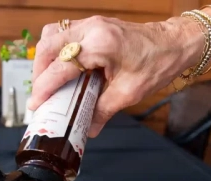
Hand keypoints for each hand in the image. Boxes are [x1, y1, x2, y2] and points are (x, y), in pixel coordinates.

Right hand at [27, 16, 201, 136]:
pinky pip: (64, 32)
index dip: (44, 88)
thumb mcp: (130, 93)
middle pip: (48, 46)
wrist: (175, 43)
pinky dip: (57, 50)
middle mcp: (92, 29)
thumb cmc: (158, 63)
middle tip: (41, 95)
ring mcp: (92, 23)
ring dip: (45, 58)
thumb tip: (88, 128)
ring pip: (52, 35)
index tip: (36, 104)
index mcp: (100, 44)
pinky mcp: (94, 24)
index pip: (61, 67)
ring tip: (47, 81)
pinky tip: (62, 68)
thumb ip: (103, 110)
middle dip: (39, 72)